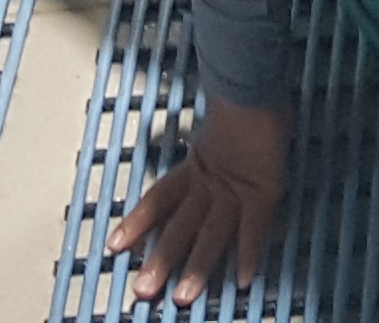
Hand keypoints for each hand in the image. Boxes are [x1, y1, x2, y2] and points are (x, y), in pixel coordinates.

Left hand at [111, 98, 286, 305]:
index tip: (115, 246)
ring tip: (183, 296)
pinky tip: (242, 279)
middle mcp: (209, 182)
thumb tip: (200, 121)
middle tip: (142, 291)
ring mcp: (235, 189)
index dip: (139, 222)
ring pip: (210, 234)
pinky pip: (253, 228)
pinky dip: (248, 254)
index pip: (159, 198)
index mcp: (196, 164)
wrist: (254, 81)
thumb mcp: (218, 114)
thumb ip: (207, 128)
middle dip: (161, 259)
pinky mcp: (262, 191)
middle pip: (180, 226)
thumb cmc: (244, 93)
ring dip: (197, 267)